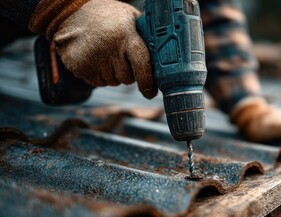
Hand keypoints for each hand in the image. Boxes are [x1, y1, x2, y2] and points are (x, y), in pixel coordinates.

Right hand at [30, 0, 156, 98]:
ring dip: (112, 73)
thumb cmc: (107, 17)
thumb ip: (145, 38)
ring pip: (112, 82)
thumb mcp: (130, 19)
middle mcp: (110, 48)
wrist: (70, 11)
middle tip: (119, 55)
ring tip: (104, 53)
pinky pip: (97, 83)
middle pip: (127, 78)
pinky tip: (93, 58)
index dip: (147, 81)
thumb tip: (163, 60)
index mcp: (126, 35)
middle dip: (127, 72)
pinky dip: (98, 75)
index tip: (150, 92)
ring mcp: (93, 58)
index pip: (142, 64)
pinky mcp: (79, 67)